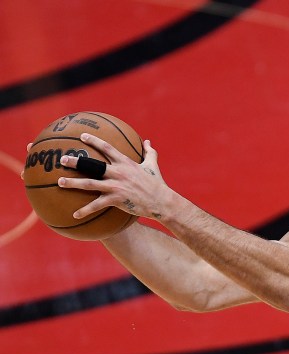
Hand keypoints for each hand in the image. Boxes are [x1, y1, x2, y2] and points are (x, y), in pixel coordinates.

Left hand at [57, 134, 172, 220]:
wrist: (162, 202)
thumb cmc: (158, 184)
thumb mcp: (153, 166)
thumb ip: (149, 152)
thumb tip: (147, 141)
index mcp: (125, 163)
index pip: (107, 148)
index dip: (94, 141)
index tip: (82, 137)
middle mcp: (118, 173)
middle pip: (92, 165)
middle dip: (76, 161)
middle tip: (62, 159)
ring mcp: (116, 186)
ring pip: (90, 183)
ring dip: (73, 183)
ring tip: (60, 182)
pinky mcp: (116, 200)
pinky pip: (97, 205)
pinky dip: (85, 210)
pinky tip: (75, 214)